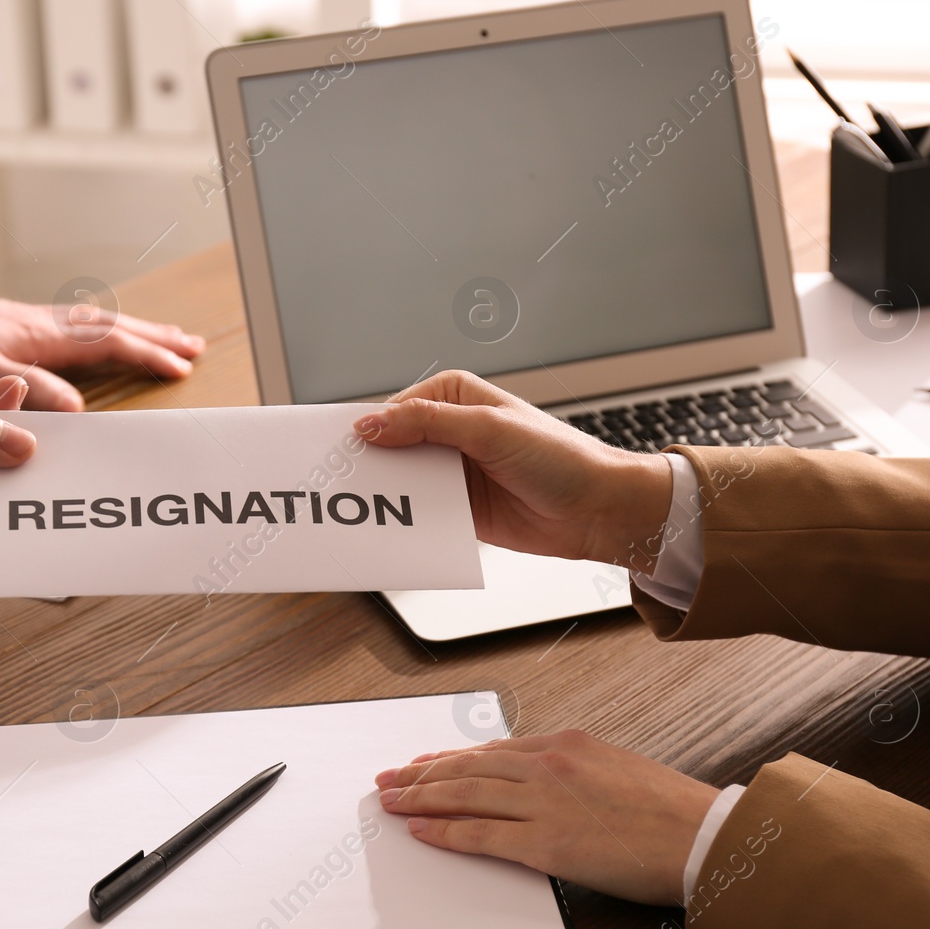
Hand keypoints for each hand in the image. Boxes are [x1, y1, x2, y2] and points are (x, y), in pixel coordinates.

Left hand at [0, 281, 204, 410]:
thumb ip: (28, 391)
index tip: (181, 367)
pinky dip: (111, 330)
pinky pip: (85, 325)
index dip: (149, 355)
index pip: (111, 344)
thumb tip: (77, 410)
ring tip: (169, 338)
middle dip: (158, 338)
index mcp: (46, 336)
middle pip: (118, 327)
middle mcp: (51, 324)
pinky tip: (112, 336)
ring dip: (140, 330)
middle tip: (194, 346)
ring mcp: (42, 322)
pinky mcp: (28, 324)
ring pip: (104, 323)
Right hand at [354, 370, 672, 571]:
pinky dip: (403, 523)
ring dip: (383, 498)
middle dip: (366, 467)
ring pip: (400, 484)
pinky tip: (386, 531)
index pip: (390, 410)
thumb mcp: (488, 430)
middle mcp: (448, 431)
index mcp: (452, 397)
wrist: (598, 510)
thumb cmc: (559, 458)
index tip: (331, 449)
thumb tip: (370, 423)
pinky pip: (419, 514)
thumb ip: (426, 424)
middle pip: (388, 448)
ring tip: (353, 512)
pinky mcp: (458, 509)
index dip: (360, 430)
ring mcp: (452, 472)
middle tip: (332, 485)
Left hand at [374, 731, 717, 905]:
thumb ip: (572, 770)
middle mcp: (547, 766)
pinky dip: (444, 833)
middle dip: (421, 773)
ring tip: (391, 801)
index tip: (423, 761)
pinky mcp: (545, 843)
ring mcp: (542, 803)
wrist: (700, 836)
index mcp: (564, 744)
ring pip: (463, 795)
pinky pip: (479, 835)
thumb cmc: (667, 810)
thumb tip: (540, 781)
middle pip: (466, 767)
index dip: (449, 757)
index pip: (490, 750)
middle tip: (389, 778)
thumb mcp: (614, 768)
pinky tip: (420, 831)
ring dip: (420, 798)